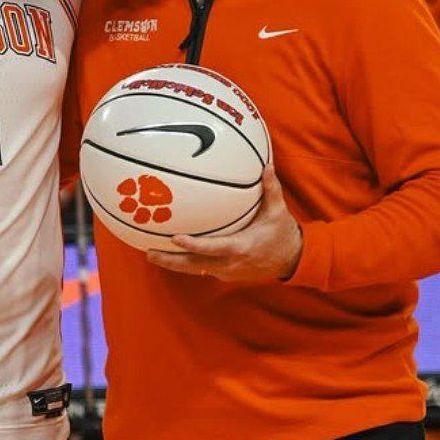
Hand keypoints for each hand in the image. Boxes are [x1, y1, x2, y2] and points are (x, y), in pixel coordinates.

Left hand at [146, 165, 302, 282]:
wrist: (291, 261)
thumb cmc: (282, 234)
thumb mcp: (279, 211)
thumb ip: (271, 189)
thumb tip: (266, 165)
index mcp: (241, 247)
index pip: (212, 248)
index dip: (193, 245)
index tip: (175, 238)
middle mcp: (230, 263)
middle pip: (194, 265)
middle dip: (171, 260)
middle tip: (148, 253)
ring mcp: (226, 271)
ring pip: (194, 270)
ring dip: (172, 264)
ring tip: (150, 255)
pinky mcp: (224, 274)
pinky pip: (201, 269)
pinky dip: (185, 263)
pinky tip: (169, 254)